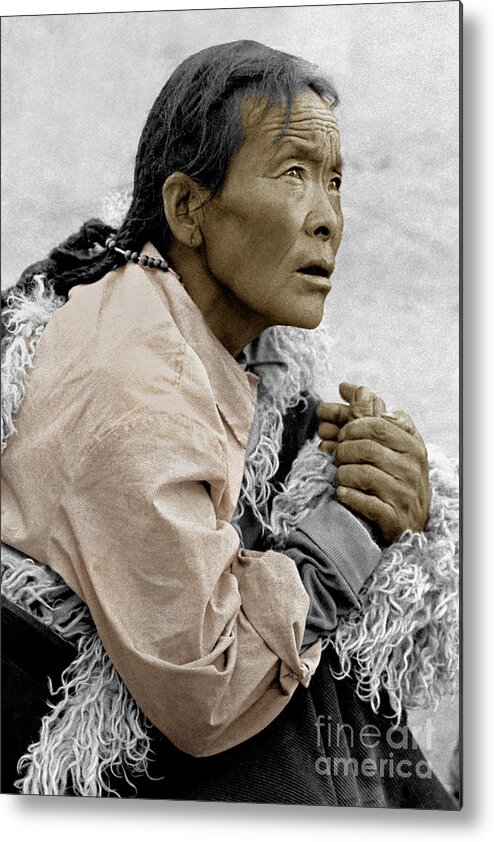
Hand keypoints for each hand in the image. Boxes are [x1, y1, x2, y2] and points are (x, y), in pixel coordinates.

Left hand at [317, 383, 430, 541]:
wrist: (411, 520)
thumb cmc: (397, 473)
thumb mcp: (394, 442)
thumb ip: (371, 413)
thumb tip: (346, 386)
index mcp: (413, 445)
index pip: (378, 425)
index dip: (353, 427)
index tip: (342, 434)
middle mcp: (412, 468)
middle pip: (368, 448)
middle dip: (345, 449)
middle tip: (337, 454)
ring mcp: (404, 493)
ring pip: (364, 474)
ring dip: (343, 473)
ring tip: (340, 474)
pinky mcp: (393, 516)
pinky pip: (365, 502)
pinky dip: (348, 495)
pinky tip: (342, 492)